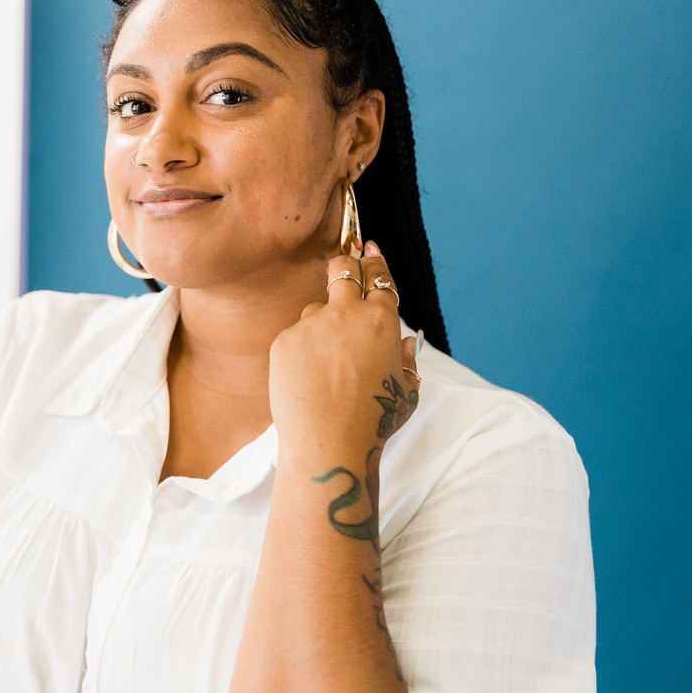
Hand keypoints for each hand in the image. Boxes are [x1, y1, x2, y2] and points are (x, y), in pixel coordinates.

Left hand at [268, 242, 418, 459]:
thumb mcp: (406, 390)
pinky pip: (295, 337)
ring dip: (322, 327)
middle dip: (344, 264)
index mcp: (381, 320)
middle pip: (342, 269)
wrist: (328, 444)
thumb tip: (404, 339)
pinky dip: (302, 352)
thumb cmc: (373, 421)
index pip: (379, 277)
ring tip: (327, 368)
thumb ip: (407, 358)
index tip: (370, 248)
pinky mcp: (284, 341)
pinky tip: (308, 380)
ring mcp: (312, 325)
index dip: (375, 262)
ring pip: (316, 310)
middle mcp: (346, 314)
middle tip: (344, 268)